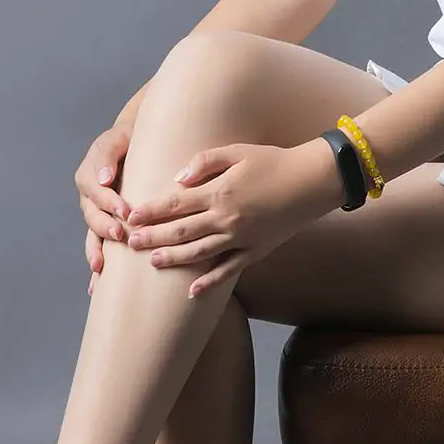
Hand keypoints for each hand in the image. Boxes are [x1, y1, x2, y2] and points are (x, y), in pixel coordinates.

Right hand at [75, 122, 134, 293]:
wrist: (136, 144)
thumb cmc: (130, 139)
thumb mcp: (119, 137)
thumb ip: (109, 153)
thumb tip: (103, 178)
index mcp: (89, 175)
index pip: (95, 190)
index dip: (108, 201)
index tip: (125, 211)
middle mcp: (89, 196)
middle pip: (92, 215)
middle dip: (104, 226)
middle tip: (120, 235)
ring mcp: (95, 213)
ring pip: (92, 234)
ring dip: (95, 250)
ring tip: (101, 267)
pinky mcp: (106, 225)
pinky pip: (98, 245)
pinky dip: (97, 263)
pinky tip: (97, 286)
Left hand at [122, 141, 331, 296]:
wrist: (313, 181)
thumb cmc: (274, 161)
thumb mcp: (237, 152)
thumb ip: (204, 163)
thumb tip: (177, 180)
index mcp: (220, 193)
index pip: (175, 205)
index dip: (151, 211)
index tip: (131, 216)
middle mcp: (227, 220)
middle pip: (181, 232)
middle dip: (153, 237)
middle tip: (130, 242)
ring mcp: (241, 239)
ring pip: (199, 254)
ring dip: (173, 258)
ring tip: (152, 261)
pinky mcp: (256, 251)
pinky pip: (228, 270)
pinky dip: (209, 282)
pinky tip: (192, 291)